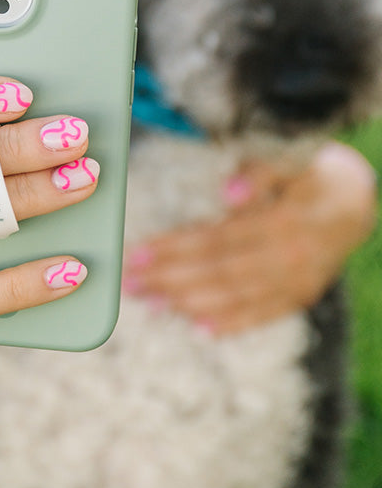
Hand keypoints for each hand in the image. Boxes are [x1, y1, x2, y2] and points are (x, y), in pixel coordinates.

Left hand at [122, 142, 376, 334]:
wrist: (356, 199)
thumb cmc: (312, 172)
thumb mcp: (292, 159)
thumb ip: (261, 173)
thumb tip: (229, 194)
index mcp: (284, 221)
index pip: (218, 239)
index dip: (175, 249)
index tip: (138, 253)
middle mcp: (291, 257)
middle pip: (220, 272)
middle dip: (170, 279)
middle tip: (131, 282)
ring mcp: (299, 281)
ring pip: (238, 297)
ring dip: (190, 302)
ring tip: (152, 303)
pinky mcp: (302, 295)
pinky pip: (265, 314)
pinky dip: (232, 323)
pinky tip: (200, 328)